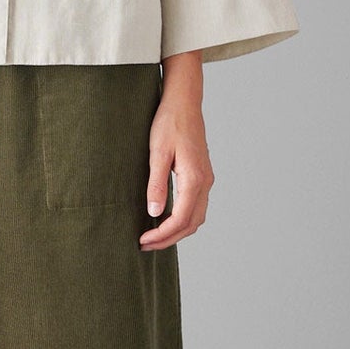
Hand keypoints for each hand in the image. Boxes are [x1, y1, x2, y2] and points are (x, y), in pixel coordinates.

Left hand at [139, 58, 211, 249]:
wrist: (184, 103)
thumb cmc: (169, 123)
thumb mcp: (157, 153)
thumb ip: (156, 184)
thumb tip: (154, 212)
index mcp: (194, 179)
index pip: (180, 219)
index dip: (162, 235)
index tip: (144, 240)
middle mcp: (205, 182)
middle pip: (191, 224)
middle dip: (169, 238)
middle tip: (146, 244)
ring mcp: (206, 179)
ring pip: (196, 217)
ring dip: (177, 231)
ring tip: (154, 236)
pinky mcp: (202, 176)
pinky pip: (196, 206)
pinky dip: (182, 219)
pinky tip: (165, 219)